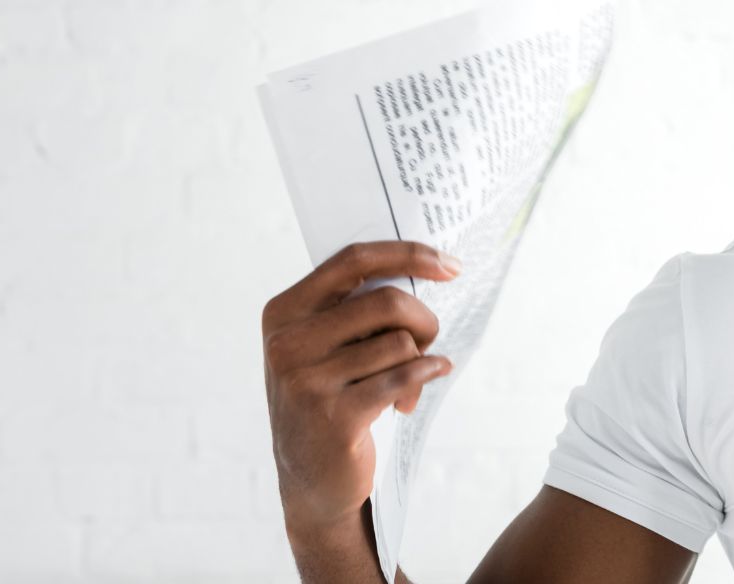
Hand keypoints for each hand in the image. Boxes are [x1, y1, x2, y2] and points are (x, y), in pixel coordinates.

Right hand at [262, 240, 461, 533]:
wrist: (311, 477)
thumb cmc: (328, 397)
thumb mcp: (322, 347)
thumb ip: (355, 309)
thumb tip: (427, 269)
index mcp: (284, 311)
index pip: (353, 259)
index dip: (408, 254)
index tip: (449, 265)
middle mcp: (287, 343)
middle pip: (386, 301)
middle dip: (423, 319)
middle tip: (428, 341)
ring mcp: (307, 381)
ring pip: (399, 343)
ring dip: (418, 360)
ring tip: (408, 384)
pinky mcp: (334, 417)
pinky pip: (402, 378)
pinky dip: (423, 378)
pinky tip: (416, 394)